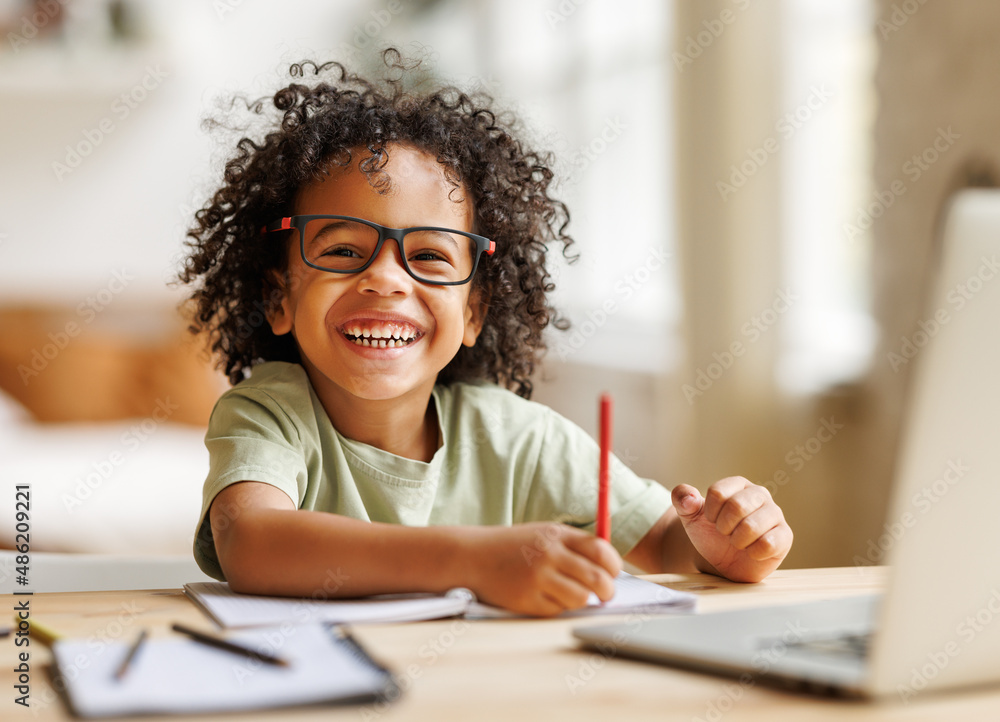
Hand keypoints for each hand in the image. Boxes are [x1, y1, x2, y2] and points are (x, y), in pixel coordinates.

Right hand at [464, 523, 621, 615]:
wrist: (472, 556)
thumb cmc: (513, 547)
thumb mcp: (542, 534)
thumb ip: (573, 546)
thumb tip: (608, 569)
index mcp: (557, 534)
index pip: (601, 550)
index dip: (613, 566)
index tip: (612, 574)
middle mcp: (549, 554)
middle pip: (597, 578)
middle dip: (607, 590)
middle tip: (605, 595)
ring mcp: (537, 577)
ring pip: (580, 598)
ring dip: (582, 601)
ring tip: (571, 595)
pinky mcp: (526, 599)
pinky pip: (557, 610)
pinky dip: (557, 607)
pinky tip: (544, 597)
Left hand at [672, 477, 791, 582]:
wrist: (723, 561)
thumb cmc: (710, 533)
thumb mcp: (690, 517)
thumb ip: (682, 501)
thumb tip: (688, 498)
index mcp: (737, 485)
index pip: (718, 492)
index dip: (709, 512)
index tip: (711, 520)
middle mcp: (759, 494)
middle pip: (736, 506)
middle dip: (723, 527)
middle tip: (725, 533)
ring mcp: (775, 514)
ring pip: (752, 526)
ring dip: (737, 540)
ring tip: (737, 542)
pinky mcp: (784, 536)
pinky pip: (769, 544)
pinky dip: (753, 552)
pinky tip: (751, 552)